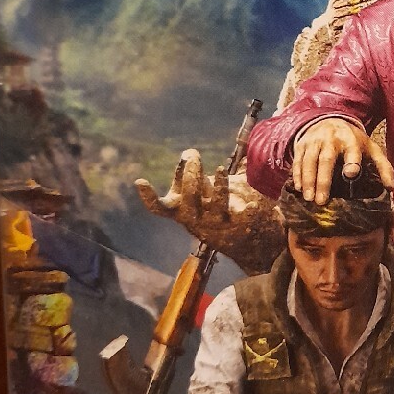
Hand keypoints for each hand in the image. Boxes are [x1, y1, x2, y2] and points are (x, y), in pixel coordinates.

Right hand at [135, 149, 284, 274]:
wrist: (236, 239)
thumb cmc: (208, 206)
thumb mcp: (194, 191)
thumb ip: (188, 172)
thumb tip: (188, 154)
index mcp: (179, 210)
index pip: (160, 208)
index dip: (148, 197)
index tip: (141, 181)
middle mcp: (195, 219)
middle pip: (189, 200)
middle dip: (190, 177)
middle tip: (193, 157)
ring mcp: (216, 223)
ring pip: (216, 206)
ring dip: (217, 187)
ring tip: (220, 169)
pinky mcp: (238, 223)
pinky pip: (243, 215)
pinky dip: (247, 209)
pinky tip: (252, 205)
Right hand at [292, 119, 393, 205]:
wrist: (329, 120)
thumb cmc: (353, 141)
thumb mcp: (371, 149)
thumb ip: (383, 167)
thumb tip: (391, 188)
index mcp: (351, 140)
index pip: (352, 151)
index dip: (352, 162)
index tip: (351, 173)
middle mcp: (331, 139)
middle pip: (326, 160)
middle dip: (323, 180)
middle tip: (322, 201)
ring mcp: (315, 141)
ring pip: (309, 161)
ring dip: (308, 180)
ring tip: (309, 198)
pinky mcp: (302, 144)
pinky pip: (298, 160)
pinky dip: (297, 174)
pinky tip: (299, 188)